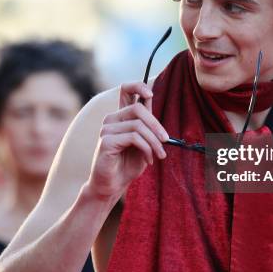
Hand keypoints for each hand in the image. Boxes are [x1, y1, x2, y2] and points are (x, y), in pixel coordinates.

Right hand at [87, 82, 168, 200]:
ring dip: (154, 142)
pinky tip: (149, 160)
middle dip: (156, 126)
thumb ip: (147, 124)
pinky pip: (134, 138)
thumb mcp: (143, 141)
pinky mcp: (106, 141)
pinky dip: (147, 149)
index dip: (138, 86)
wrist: (113, 185)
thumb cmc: (127, 164)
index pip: (125, 89)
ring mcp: (107, 129)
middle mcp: (111, 119)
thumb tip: (152, 102)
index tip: (150, 95)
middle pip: (138, 109)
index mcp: (120, 116)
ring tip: (159, 155)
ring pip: (139, 125)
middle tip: (166, 141)